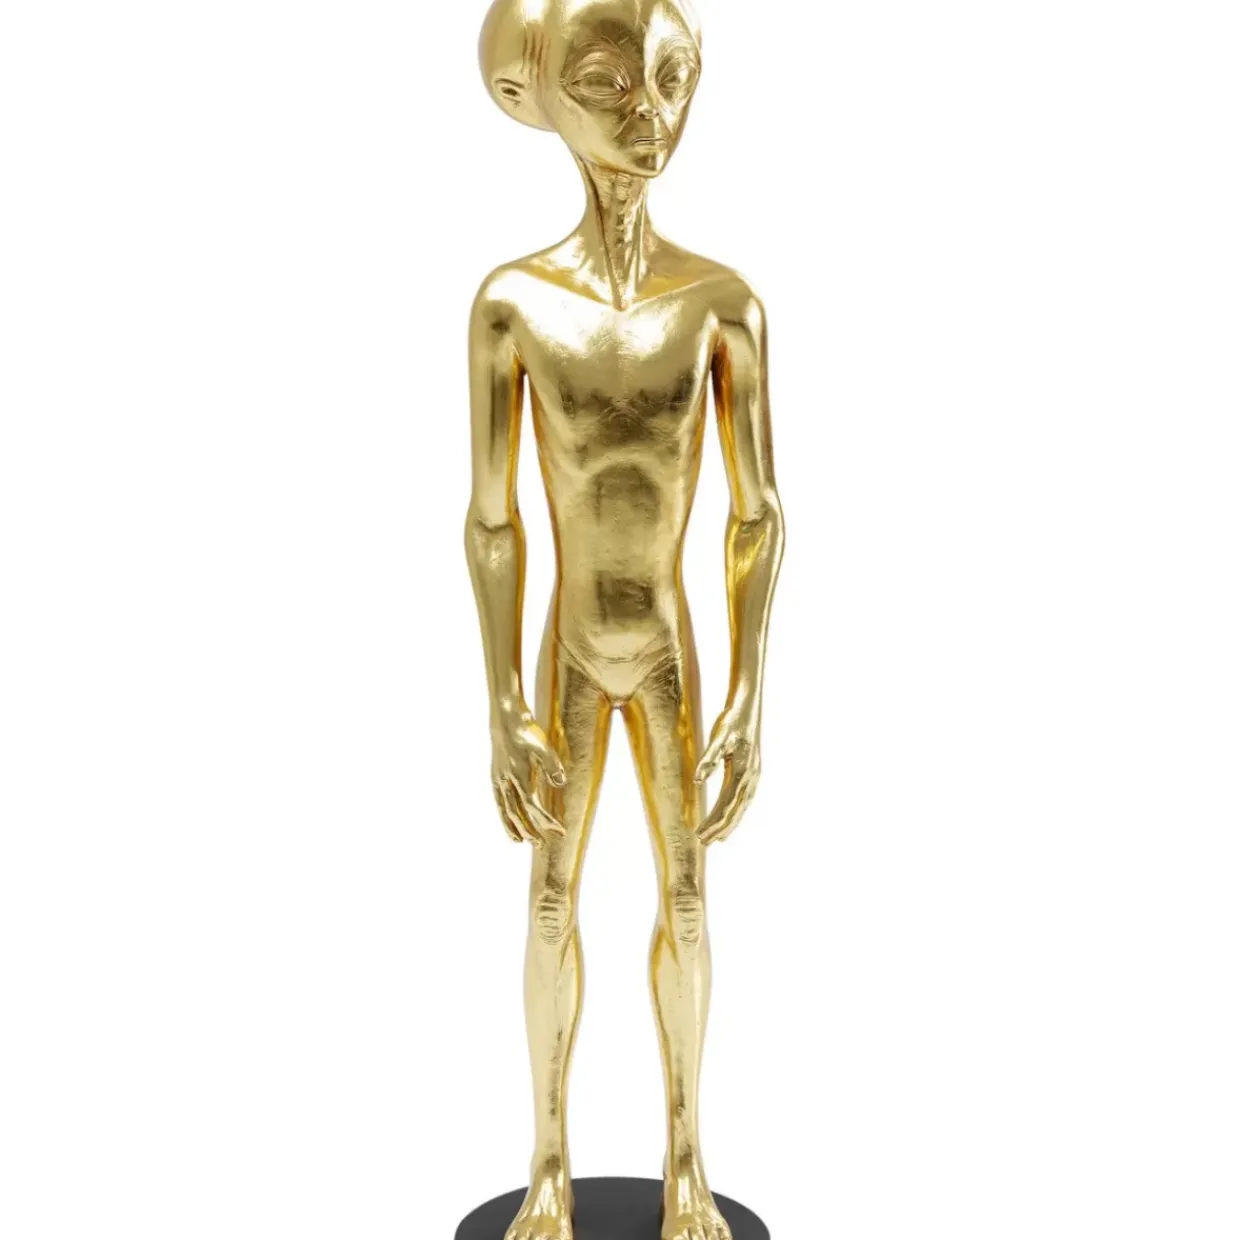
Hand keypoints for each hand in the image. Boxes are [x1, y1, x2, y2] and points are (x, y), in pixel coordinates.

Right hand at [490, 699, 566, 845]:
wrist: (505, 715)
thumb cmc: (526, 729)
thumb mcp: (543, 745)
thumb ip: (551, 765)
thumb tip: (560, 784)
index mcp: (520, 775)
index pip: (534, 806)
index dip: (547, 821)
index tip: (560, 831)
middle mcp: (507, 781)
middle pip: (518, 813)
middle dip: (530, 830)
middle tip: (541, 845)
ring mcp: (498, 779)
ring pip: (505, 810)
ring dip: (513, 827)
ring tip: (519, 842)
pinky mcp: (495, 775)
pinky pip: (498, 801)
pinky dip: (502, 814)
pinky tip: (506, 819)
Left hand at [694, 700, 760, 844]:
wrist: (748, 705)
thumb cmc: (731, 719)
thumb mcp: (718, 736)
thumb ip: (709, 759)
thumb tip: (697, 781)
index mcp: (743, 772)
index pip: (726, 805)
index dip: (713, 823)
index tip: (700, 836)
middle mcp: (752, 777)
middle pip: (735, 811)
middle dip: (720, 828)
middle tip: (705, 843)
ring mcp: (755, 775)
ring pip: (742, 807)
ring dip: (730, 823)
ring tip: (719, 839)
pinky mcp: (753, 771)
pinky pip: (745, 799)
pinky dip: (737, 812)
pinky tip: (731, 815)